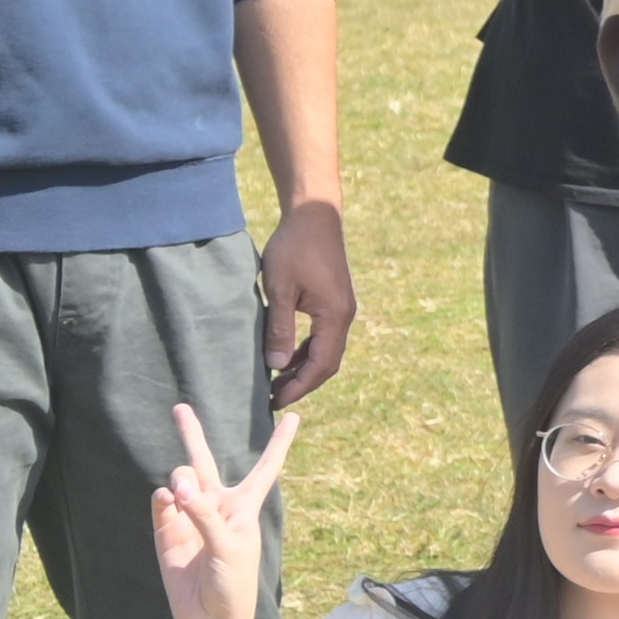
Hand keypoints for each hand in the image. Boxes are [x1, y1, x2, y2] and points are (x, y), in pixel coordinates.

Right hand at [146, 399, 299, 618]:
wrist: (209, 617)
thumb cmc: (233, 583)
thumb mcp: (229, 545)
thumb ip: (204, 513)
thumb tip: (177, 484)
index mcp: (245, 506)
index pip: (266, 468)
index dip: (279, 443)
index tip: (294, 416)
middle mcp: (216, 505)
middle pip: (204, 462)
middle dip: (192, 434)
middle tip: (180, 407)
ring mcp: (188, 516)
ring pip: (180, 479)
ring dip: (181, 479)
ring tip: (181, 493)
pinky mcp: (166, 529)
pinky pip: (161, 502)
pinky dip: (164, 500)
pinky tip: (168, 501)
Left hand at [259, 199, 356, 403]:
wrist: (315, 216)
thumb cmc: (295, 248)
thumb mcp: (280, 288)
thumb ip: (280, 328)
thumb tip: (277, 365)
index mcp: (335, 316)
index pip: (321, 364)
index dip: (299, 386)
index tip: (275, 401)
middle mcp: (344, 316)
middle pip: (328, 363)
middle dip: (303, 383)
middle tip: (274, 399)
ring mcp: (342, 309)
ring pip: (326, 351)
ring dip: (304, 369)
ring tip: (277, 382)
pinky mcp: (334, 301)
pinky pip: (324, 337)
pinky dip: (307, 352)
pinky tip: (287, 356)